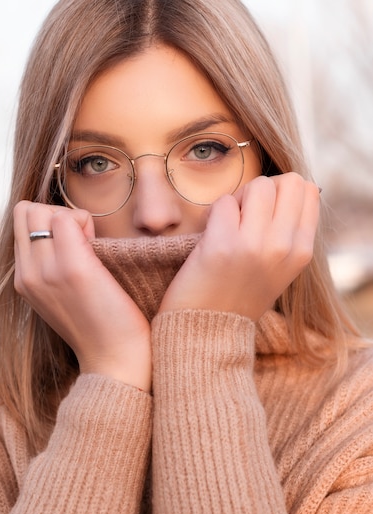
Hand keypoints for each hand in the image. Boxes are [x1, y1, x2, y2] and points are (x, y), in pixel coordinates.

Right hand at [13, 202, 151, 390]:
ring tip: (91, 247)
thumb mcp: (62, 296)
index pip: (22, 223)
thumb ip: (52, 267)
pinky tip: (101, 249)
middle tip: (83, 241)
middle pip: (27, 211)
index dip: (49, 224)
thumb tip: (63, 231)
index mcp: (24, 280)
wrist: (115, 360)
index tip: (74, 246)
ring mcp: (47, 272)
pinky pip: (68, 218)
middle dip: (56, 214)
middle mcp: (28, 275)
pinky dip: (86, 223)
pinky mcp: (74, 269)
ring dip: (72, 218)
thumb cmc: (100, 324)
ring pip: (44, 210)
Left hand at [159, 173, 319, 320]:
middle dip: (262, 191)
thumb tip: (288, 187)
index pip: (307, 190)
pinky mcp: (223, 245)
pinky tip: (210, 236)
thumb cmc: (238, 295)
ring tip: (227, 224)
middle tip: (244, 216)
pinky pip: (224, 202)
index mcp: (302, 252)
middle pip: (286, 181)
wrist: (207, 330)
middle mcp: (284, 247)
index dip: (281, 193)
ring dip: (238, 199)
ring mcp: (255, 246)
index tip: (263, 214)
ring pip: (257, 185)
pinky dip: (214, 213)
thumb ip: (288, 233)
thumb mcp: (279, 269)